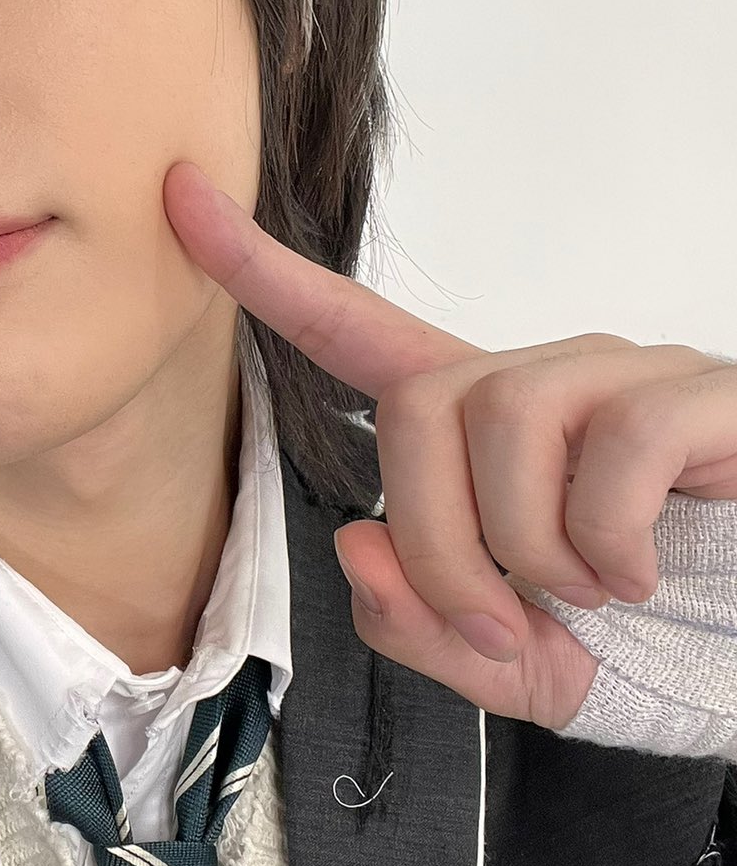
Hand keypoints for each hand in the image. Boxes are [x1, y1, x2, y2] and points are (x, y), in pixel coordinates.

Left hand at [163, 161, 736, 726]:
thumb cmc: (665, 645)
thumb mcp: (521, 666)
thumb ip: (423, 624)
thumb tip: (358, 542)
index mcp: (485, 434)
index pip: (356, 332)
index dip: (265, 271)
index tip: (180, 199)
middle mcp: (546, 380)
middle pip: (416, 407)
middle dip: (439, 545)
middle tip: (503, 624)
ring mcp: (627, 376)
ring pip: (504, 418)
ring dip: (532, 549)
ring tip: (596, 593)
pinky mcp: (703, 396)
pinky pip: (613, 445)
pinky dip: (610, 542)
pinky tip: (645, 574)